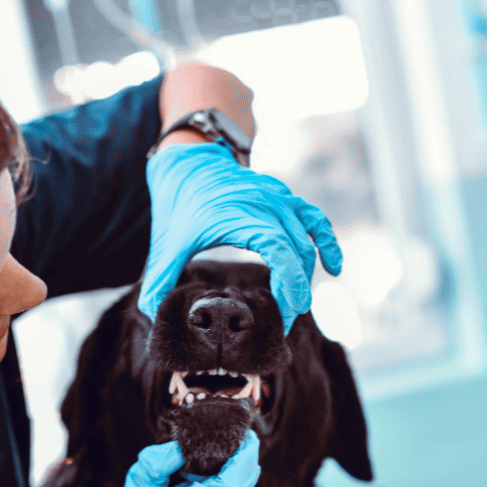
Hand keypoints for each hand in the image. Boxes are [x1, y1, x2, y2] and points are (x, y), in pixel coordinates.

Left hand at [139, 142, 342, 334]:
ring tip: (294, 306)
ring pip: (308, 241)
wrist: (189, 161)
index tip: (287, 313)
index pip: (278, 250)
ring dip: (306, 274)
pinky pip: (315, 221)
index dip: (288, 283)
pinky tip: (334, 267)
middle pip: (297, 252)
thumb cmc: (178, 204)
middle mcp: (267, 204)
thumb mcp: (165, 243)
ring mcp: (280, 198)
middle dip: (294, 293)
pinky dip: (326, 243)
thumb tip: (152, 315)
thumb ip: (158, 280)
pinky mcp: (285, 199)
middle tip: (281, 325)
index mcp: (240, 215)